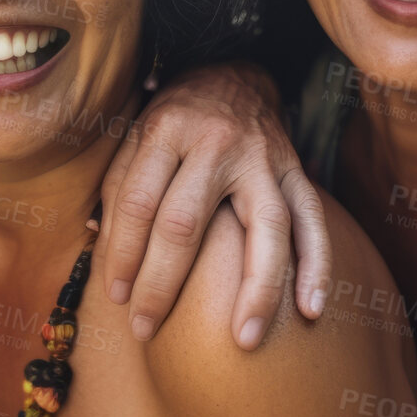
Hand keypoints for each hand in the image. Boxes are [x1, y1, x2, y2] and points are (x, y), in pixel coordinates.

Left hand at [97, 60, 330, 350]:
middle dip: (162, 283)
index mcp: (166, 129)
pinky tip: (311, 310)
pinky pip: (313, 221)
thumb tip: (99, 246)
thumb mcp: (136, 134)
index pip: (138, 202)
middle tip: (145, 328)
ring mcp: (263, 158)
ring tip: (244, 339)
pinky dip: (317, 267)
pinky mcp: (296, 170)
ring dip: (256, 289)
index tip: (115, 298)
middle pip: (185, 222)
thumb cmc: (176, 119)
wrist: (235, 77)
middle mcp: (215, 143)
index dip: (122, 254)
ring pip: (265, 226)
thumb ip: (118, 186)